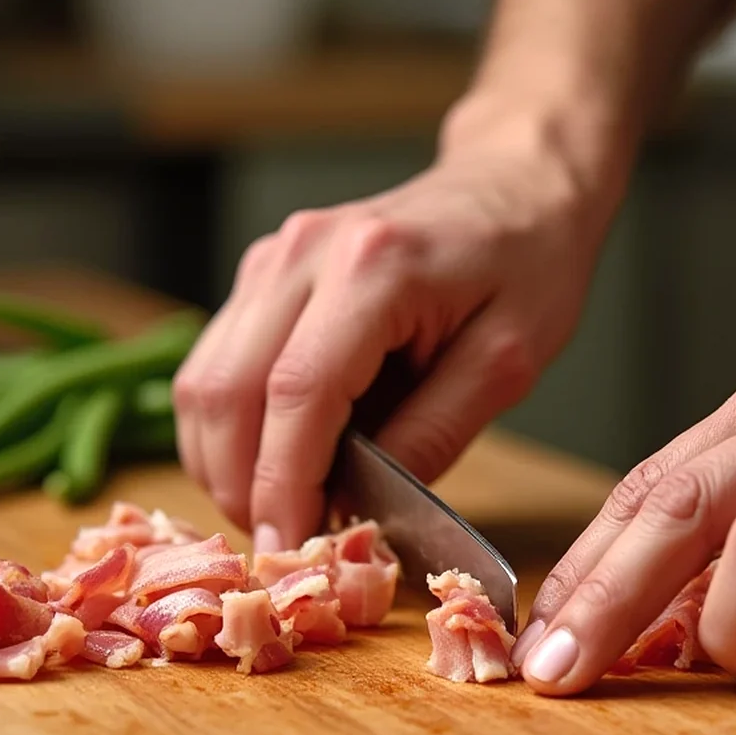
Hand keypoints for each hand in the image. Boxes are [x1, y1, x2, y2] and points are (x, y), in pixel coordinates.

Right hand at [173, 107, 611, 553]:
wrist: (513, 185)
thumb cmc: (529, 267)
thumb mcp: (508, 361)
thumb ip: (433, 432)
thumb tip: (359, 502)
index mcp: (372, 269)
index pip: (297, 395)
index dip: (282, 485)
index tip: (287, 549)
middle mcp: (303, 253)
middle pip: (226, 389)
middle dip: (239, 483)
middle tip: (278, 545)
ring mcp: (275, 256)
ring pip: (206, 377)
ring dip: (223, 459)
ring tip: (272, 510)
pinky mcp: (267, 271)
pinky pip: (220, 359)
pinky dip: (231, 423)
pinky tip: (269, 460)